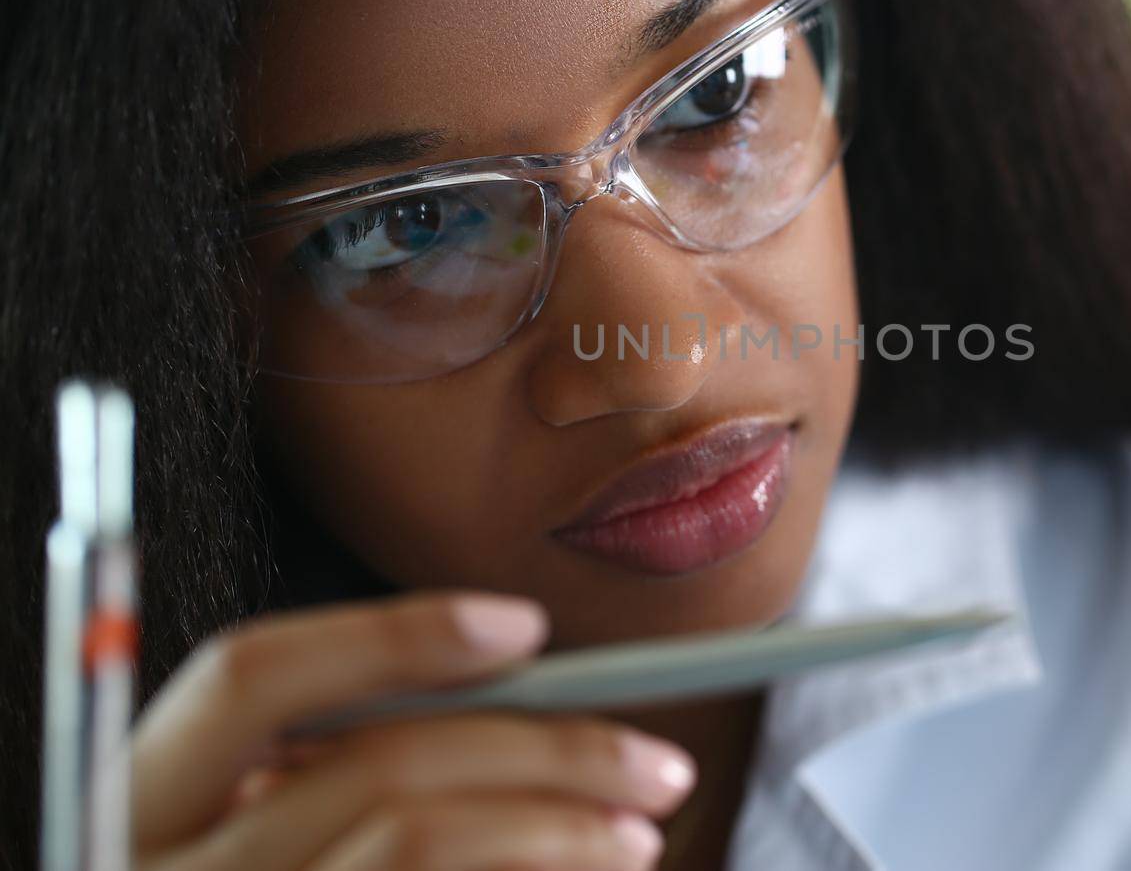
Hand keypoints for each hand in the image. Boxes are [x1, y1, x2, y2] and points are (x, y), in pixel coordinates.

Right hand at [133, 592, 696, 870]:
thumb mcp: (250, 828)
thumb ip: (330, 767)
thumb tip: (511, 684)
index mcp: (134, 803)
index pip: (249, 675)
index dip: (387, 636)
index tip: (525, 625)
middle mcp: (157, 870)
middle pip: (376, 768)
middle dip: (542, 750)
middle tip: (655, 762)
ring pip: (416, 845)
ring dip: (558, 829)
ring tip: (638, 835)